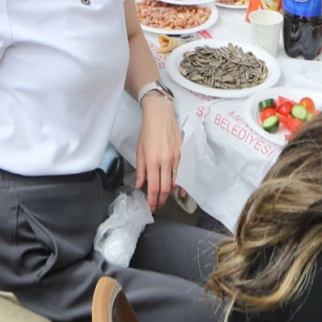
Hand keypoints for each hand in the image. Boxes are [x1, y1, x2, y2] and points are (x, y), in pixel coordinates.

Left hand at [135, 93, 180, 209]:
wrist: (161, 115)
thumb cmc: (147, 131)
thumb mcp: (140, 150)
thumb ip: (141, 170)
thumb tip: (140, 186)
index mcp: (152, 161)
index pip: (154, 187)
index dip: (153, 200)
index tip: (151, 207)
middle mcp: (165, 161)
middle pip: (166, 188)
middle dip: (162, 200)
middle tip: (157, 206)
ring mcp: (175, 158)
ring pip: (175, 182)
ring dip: (169, 193)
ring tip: (164, 199)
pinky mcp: (182, 154)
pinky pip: (181, 173)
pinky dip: (179, 184)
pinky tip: (179, 191)